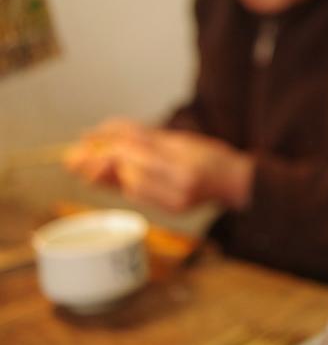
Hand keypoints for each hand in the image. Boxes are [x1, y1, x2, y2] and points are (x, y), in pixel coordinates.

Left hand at [64, 119, 253, 212]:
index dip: (107, 145)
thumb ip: (141, 137)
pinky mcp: (171, 211)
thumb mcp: (178, 138)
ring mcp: (176, 202)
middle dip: (98, 164)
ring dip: (110, 175)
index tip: (88, 137)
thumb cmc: (210, 155)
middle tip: (74, 157)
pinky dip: (125, 185)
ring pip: (130, 187)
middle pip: (128, 174)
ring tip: (91, 164)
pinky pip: (139, 197)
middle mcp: (180, 187)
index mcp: (184, 164)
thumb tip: (102, 133)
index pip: (137, 153)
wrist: (235, 181)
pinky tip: (118, 176)